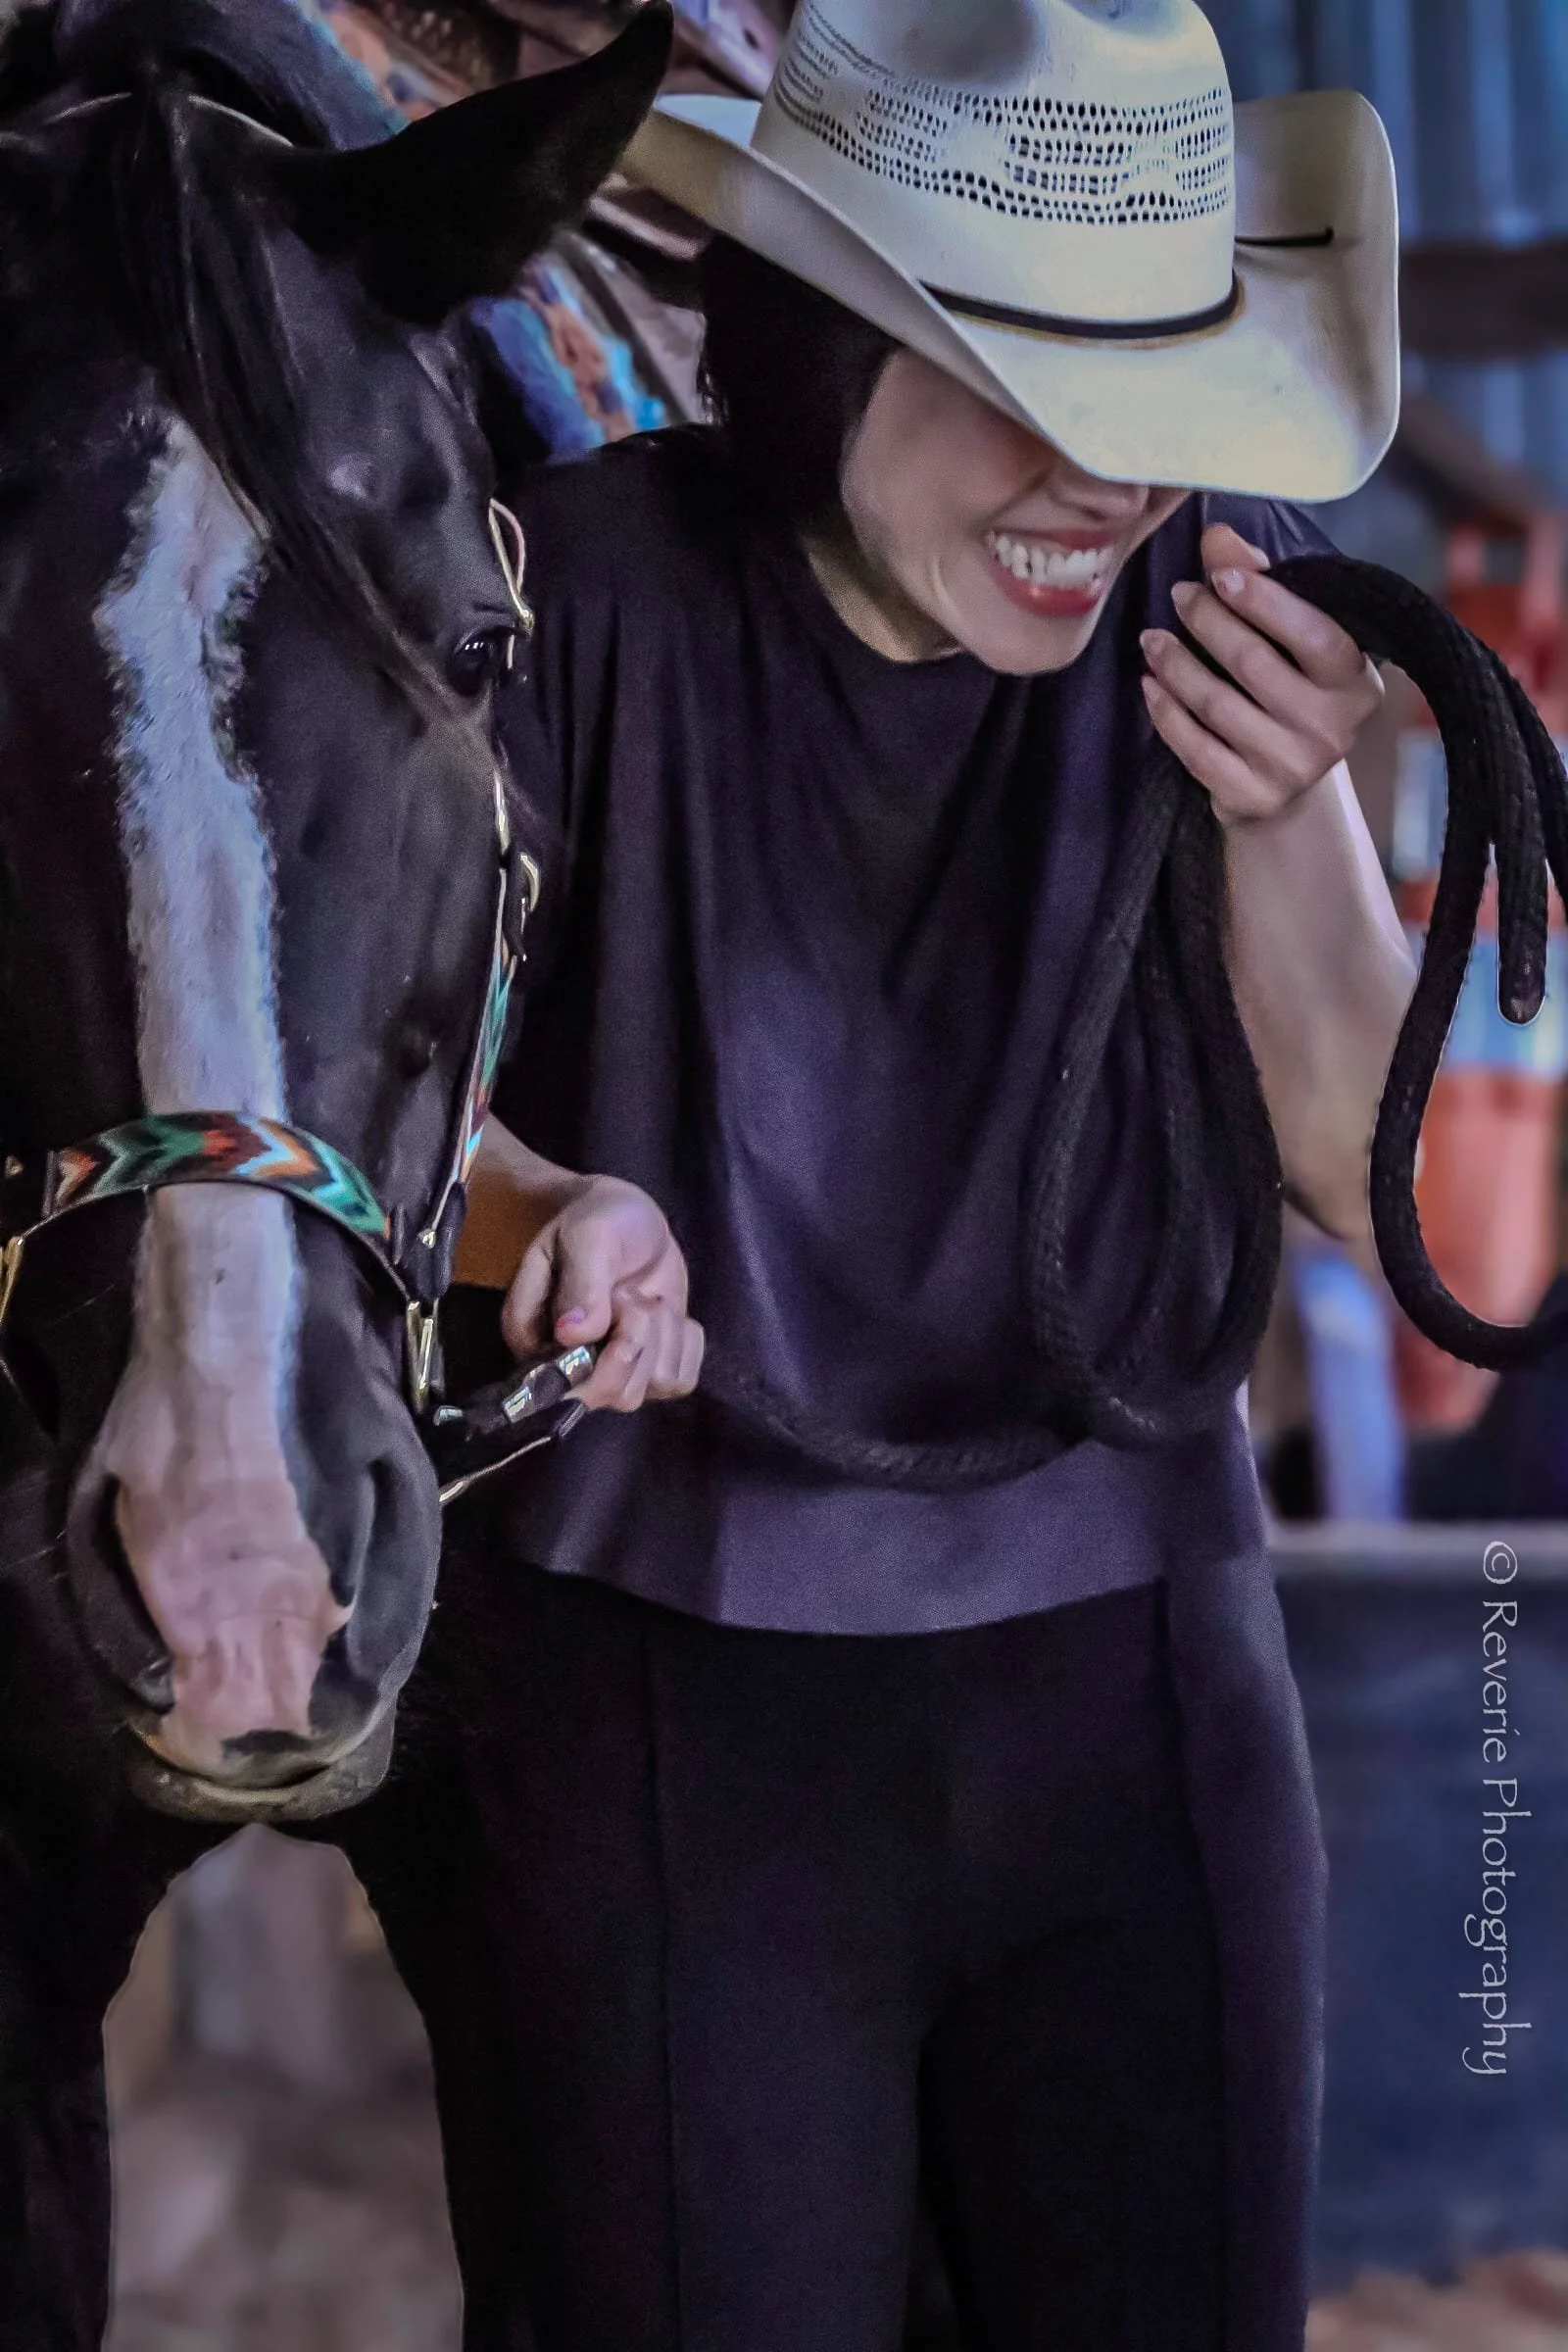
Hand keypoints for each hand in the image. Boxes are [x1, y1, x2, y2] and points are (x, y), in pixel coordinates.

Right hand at [500, 1175, 704, 1412]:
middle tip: (632, 1294)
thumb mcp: (588, 1236)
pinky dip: (685, 1344)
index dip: (605, 1353)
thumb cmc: (599, 1221)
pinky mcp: (648, 1371)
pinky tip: (668, 1312)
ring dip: (662, 1334)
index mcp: (534, 1339)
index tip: (618, 1300)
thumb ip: (581, 1283)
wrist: (629, 1217)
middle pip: (615, 1394)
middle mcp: (568, 1368)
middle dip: (639, 1336)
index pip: (565, 1387)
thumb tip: (572, 1335)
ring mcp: (610, 1373)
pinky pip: (680, 1382)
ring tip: (643, 1296)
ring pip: (651, 1388)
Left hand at [1139, 523, 1383, 825]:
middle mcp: (1332, 728)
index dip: (1264, 602)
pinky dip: (1167, 714)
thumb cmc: (1294, 691)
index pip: (1314, 635)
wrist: (1293, 789)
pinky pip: (1196, 750)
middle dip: (1209, 623)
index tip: (1219, 575)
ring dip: (1176, 666)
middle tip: (1180, 595)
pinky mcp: (1254, 797)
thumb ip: (1264, 582)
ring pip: (1218, 706)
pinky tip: (1150, 685)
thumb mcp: (1294, 639)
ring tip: (1152, 638)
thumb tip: (1217, 535)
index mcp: (1355, 681)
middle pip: (1255, 665)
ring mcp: (1293, 768)